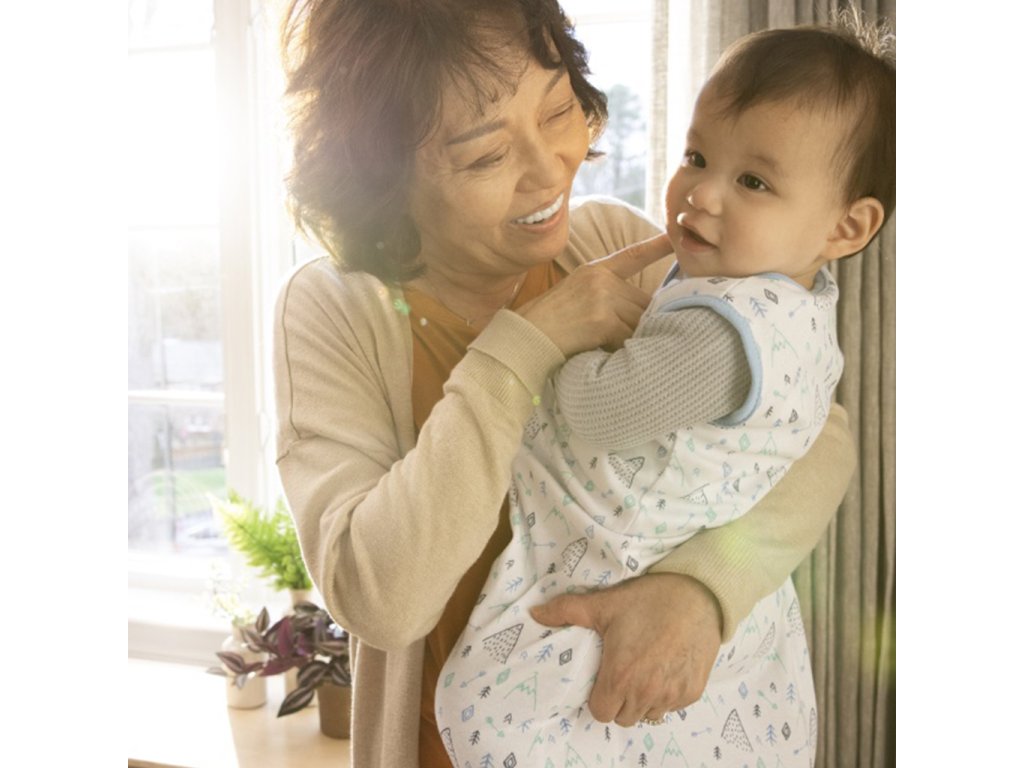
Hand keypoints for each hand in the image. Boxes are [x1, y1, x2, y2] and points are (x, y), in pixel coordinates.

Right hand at [517, 233, 672, 356]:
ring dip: (633, 337)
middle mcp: (601, 280)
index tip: (674, 237)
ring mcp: (602, 298)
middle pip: (643, 301)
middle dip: (641, 321)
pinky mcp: (602, 320)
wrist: (528, 336)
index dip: (656, 246)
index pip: (632, 255)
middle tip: (624, 337)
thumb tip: (641, 308)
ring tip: (611, 345)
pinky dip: (624, 348)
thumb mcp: (576, 293)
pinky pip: (629, 336)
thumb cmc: (550, 321)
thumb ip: (606, 293)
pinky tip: (609, 350)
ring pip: (639, 320)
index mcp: (595, 270)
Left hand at [529, 573, 721, 725]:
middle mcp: (647, 692)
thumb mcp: (605, 604)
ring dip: (643, 701)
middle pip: (624, 717)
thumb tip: (534, 614)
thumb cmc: (649, 599)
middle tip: (622, 673)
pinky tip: (665, 668)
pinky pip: (672, 707)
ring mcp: (672, 695)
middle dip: (619, 700)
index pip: (601, 712)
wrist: (698, 594)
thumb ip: (567, 611)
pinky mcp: (693, 692)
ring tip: (643, 671)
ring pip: (648, 715)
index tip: (603, 679)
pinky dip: (666, 695)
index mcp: (621, 676)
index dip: (599, 698)